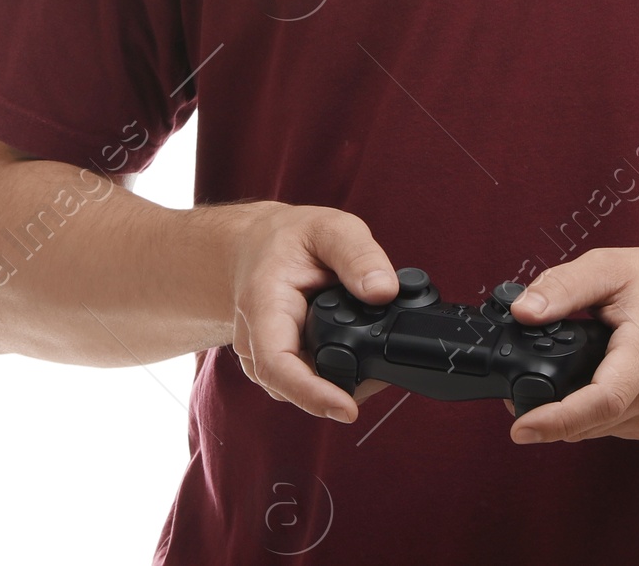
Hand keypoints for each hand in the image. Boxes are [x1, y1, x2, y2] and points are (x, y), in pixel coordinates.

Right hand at [228, 202, 397, 421]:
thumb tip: (384, 291)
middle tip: (385, 373)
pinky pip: (306, 378)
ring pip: (303, 386)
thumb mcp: (329, 228)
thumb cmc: (288, 237)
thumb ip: (358, 256)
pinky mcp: (278, 362)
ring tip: (376, 359)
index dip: (311, 394)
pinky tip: (359, 355)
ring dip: (341, 382)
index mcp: (263, 306)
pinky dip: (335, 373)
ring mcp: (264, 356)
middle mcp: (256, 340)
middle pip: (296, 385)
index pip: (276, 364)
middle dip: (342, 390)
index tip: (347, 410)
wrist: (254, 245)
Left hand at [504, 244, 638, 443]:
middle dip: (548, 411)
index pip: (603, 399)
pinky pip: (613, 426)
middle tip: (517, 387)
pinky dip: (593, 411)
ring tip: (557, 372)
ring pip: (598, 428)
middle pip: (591, 419)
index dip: (558, 419)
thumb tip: (522, 312)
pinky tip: (595, 379)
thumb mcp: (614, 266)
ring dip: (570, 412)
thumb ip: (564, 286)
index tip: (521, 427)